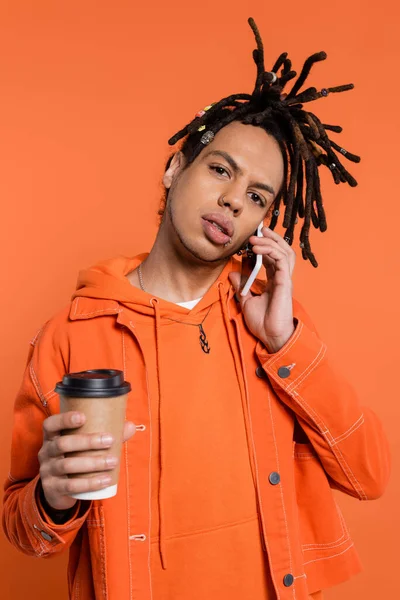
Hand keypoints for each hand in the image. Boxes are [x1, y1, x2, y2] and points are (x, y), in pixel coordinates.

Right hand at [38, 411, 135, 510]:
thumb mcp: (84, 446)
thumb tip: (130, 426)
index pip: (50, 424)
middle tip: (110, 440)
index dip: (64, 419)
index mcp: (51, 437)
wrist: (59, 490)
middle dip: (87, 441)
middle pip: (62, 444)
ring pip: (67, 465)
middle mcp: (45, 452)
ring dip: (93, 463)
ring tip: (113, 462)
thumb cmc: (75, 458)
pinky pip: (70, 486)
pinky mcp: (53, 489)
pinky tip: (106, 480)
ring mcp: (47, 471)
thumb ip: (105, 435)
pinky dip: (90, 483)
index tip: (83, 417)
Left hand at [229, 227, 295, 352]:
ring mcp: (285, 279)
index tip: (252, 238)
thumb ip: (241, 286)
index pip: (272, 257)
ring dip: (271, 241)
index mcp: (274, 281)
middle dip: (272, 237)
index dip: (264, 245)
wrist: (270, 336)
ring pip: (284, 252)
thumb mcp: (246, 301)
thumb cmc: (262, 323)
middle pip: (282, 250)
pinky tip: (258, 248)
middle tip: (259, 229)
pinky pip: (282, 260)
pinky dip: (270, 251)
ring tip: (256, 237)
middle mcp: (282, 278)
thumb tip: (232, 274)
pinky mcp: (285, 282)